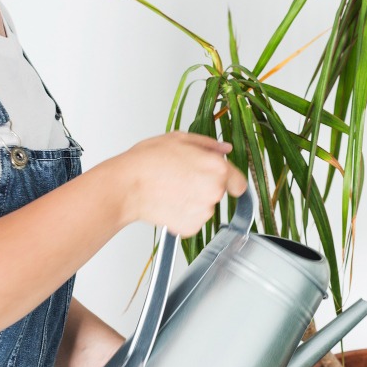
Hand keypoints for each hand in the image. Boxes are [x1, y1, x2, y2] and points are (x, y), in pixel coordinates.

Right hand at [108, 132, 246, 235]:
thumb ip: (209, 145)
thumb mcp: (180, 139)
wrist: (126, 187)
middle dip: (206, 186)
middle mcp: (214, 192)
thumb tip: (225, 149)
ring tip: (172, 188)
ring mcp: (203, 212)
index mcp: (217, 169)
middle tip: (183, 177)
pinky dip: (183, 214)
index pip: (240, 183)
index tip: (220, 178)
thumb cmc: (148, 161)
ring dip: (194, 201)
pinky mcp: (190, 228)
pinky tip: (169, 202)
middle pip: (220, 193)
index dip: (229, 179)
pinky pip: (193, 221)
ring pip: (205, 207)